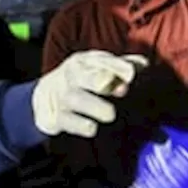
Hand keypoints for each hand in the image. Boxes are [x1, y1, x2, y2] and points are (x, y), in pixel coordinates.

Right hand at [32, 51, 148, 137]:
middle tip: (122, 90)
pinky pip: (72, 122)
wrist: (42, 98)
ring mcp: (64, 96)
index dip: (121, 69)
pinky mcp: (57, 118)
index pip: (105, 61)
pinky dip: (84, 125)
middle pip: (90, 76)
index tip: (132, 76)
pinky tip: (92, 126)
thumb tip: (144, 64)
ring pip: (80, 100)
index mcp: (86, 61)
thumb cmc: (81, 81)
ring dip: (98, 108)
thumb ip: (121, 66)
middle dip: (105, 81)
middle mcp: (73, 75)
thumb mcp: (97, 68)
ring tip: (110, 115)